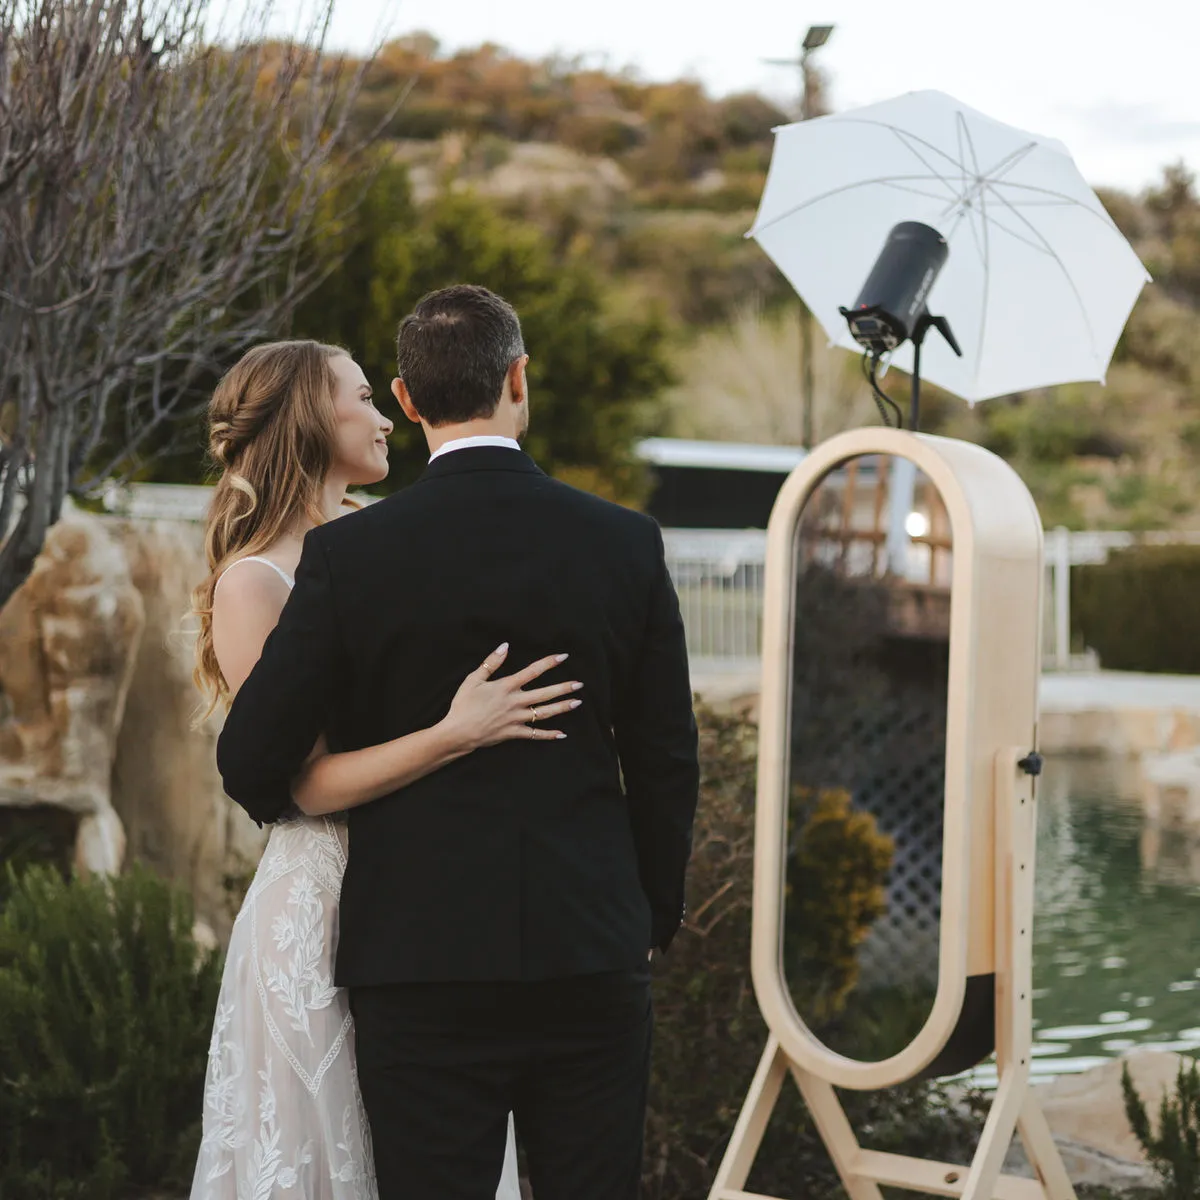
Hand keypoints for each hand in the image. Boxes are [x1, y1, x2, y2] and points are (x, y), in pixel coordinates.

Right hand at [441, 643, 582, 752]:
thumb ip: (491, 662)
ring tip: (577, 702)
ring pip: (544, 713)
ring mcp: (516, 719)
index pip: (532, 671)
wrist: (458, 732)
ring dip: (562, 707)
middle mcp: (515, 702)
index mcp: (506, 687)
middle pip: (545, 693)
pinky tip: (562, 734)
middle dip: (564, 688)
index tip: (563, 657)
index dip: (549, 663)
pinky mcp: (514, 733)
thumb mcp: (473, 679)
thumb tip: (505, 646)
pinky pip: (535, 734)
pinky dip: (549, 735)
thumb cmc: (463, 705)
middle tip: (580, 684)